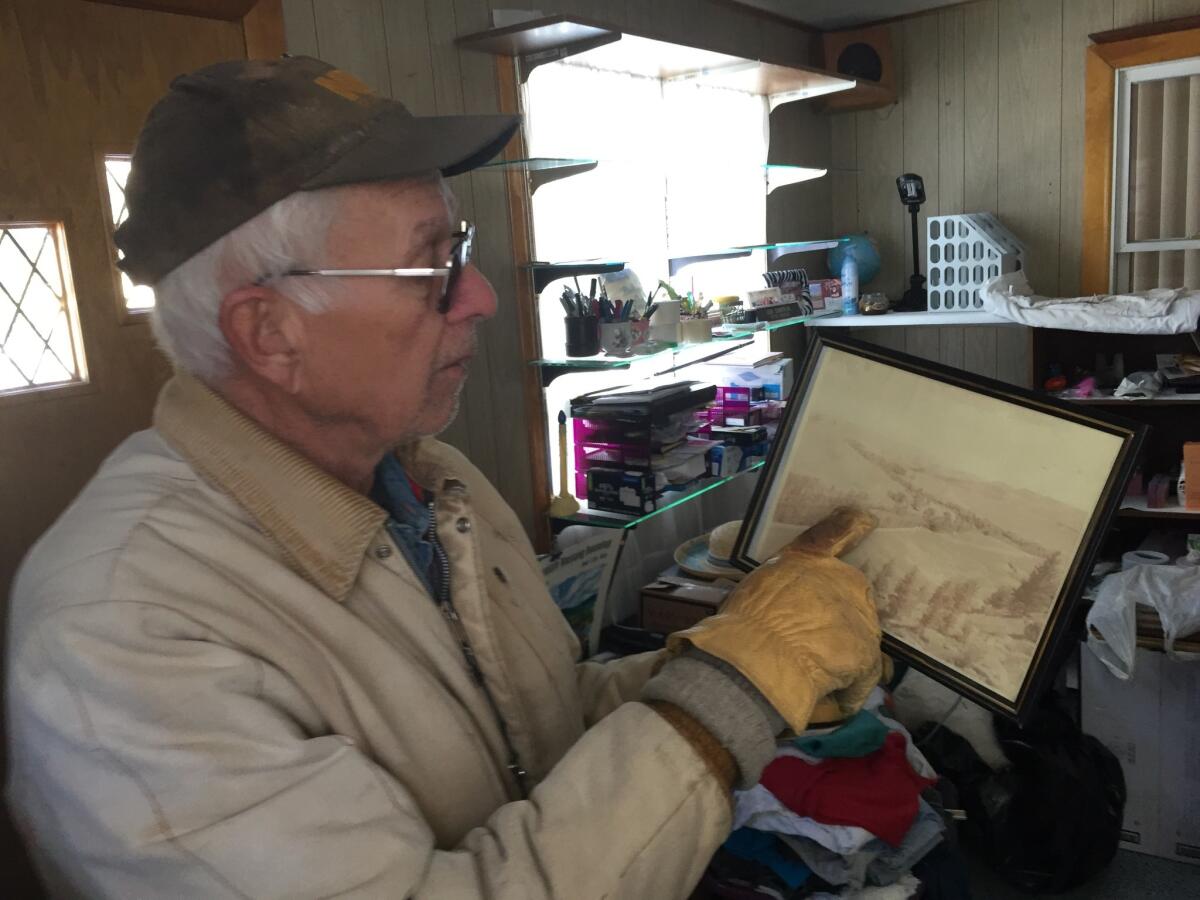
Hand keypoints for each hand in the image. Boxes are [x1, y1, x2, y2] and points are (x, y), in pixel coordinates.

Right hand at [666, 507, 882, 731]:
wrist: (757, 659)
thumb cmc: (742, 625)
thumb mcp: (753, 592)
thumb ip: (774, 591)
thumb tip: (771, 604)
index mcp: (809, 560)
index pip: (835, 532)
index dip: (851, 525)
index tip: (864, 518)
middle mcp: (841, 579)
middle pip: (852, 592)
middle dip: (840, 611)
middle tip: (813, 638)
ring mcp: (860, 615)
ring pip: (860, 633)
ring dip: (844, 650)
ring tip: (817, 673)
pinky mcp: (868, 652)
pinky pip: (864, 673)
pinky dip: (850, 688)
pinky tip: (837, 699)